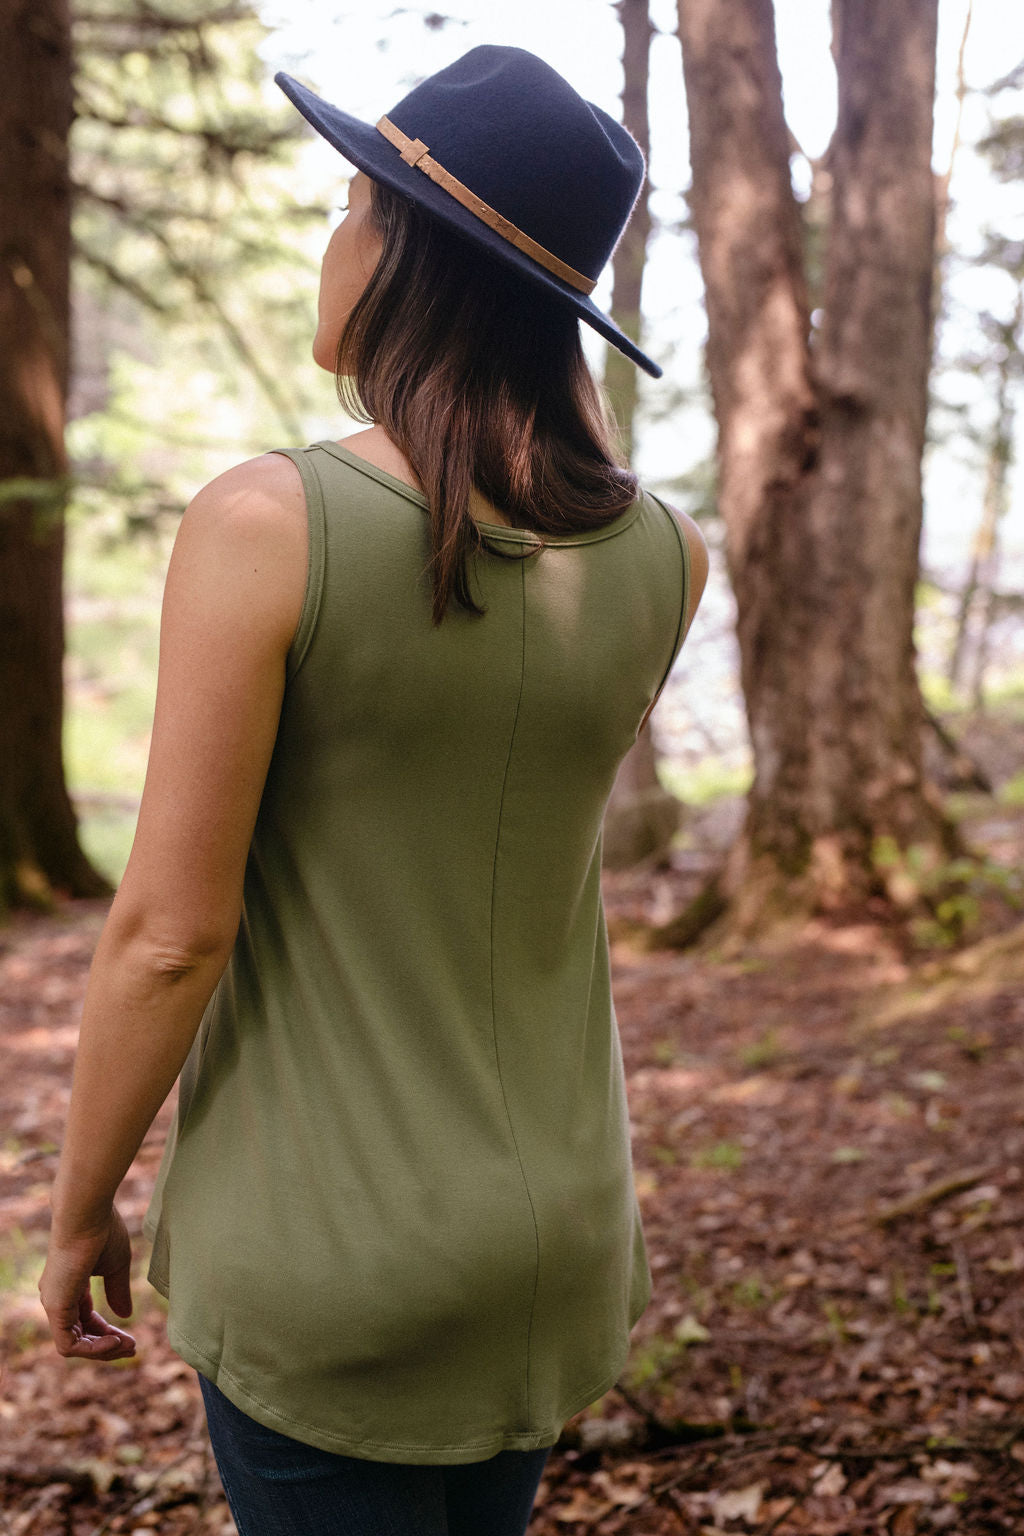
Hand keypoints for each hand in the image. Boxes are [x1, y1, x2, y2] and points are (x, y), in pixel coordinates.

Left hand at [39, 1205, 136, 1360]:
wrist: (87, 1214)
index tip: (130, 1337)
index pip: (86, 1320)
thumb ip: (117, 1291)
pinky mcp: (56, 1307)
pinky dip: (92, 1349)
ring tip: (127, 1346)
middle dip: (107, 1345)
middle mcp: (58, 1297)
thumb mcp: (116, 1266)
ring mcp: (54, 1302)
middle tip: (133, 1347)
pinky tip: (114, 1341)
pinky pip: (68, 1344)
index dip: (108, 1332)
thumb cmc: (102, 1231)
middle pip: (80, 1335)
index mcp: (70, 1286)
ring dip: (102, 1350)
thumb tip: (125, 1315)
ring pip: (73, 1344)